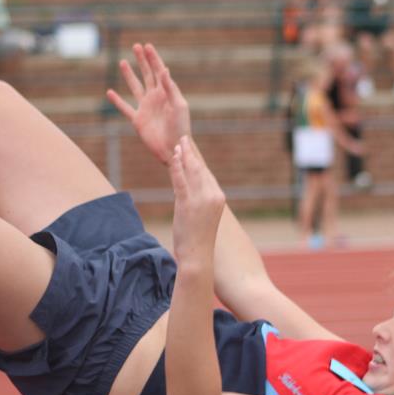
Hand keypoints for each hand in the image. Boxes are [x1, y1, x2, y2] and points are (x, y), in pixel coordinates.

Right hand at [106, 43, 189, 164]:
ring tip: (122, 62)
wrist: (174, 148)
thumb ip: (170, 88)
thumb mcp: (178, 106)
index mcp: (166, 93)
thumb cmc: (180, 128)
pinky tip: (110, 93)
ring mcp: (146, 108)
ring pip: (135, 87)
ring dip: (129, 75)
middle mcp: (155, 98)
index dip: (153, 58)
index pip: (159, 71)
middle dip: (142, 60)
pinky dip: (117, 101)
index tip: (147, 46)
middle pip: (147, 74)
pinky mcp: (138, 120)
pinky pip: (125, 108)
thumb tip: (163, 69)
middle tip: (136, 46)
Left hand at [168, 135, 224, 267]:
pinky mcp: (188, 204)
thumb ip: (198, 201)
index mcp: (218, 198)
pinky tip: (174, 156)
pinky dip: (178, 167)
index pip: (207, 174)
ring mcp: (201, 200)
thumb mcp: (202, 217)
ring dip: (184, 155)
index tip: (191, 149)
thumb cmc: (198, 239)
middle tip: (184, 138)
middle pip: (200, 169)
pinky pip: (181, 181)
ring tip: (178, 143)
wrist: (198, 256)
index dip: (198, 160)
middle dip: (191, 152)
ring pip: (192, 171)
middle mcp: (213, 196)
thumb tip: (187, 191)